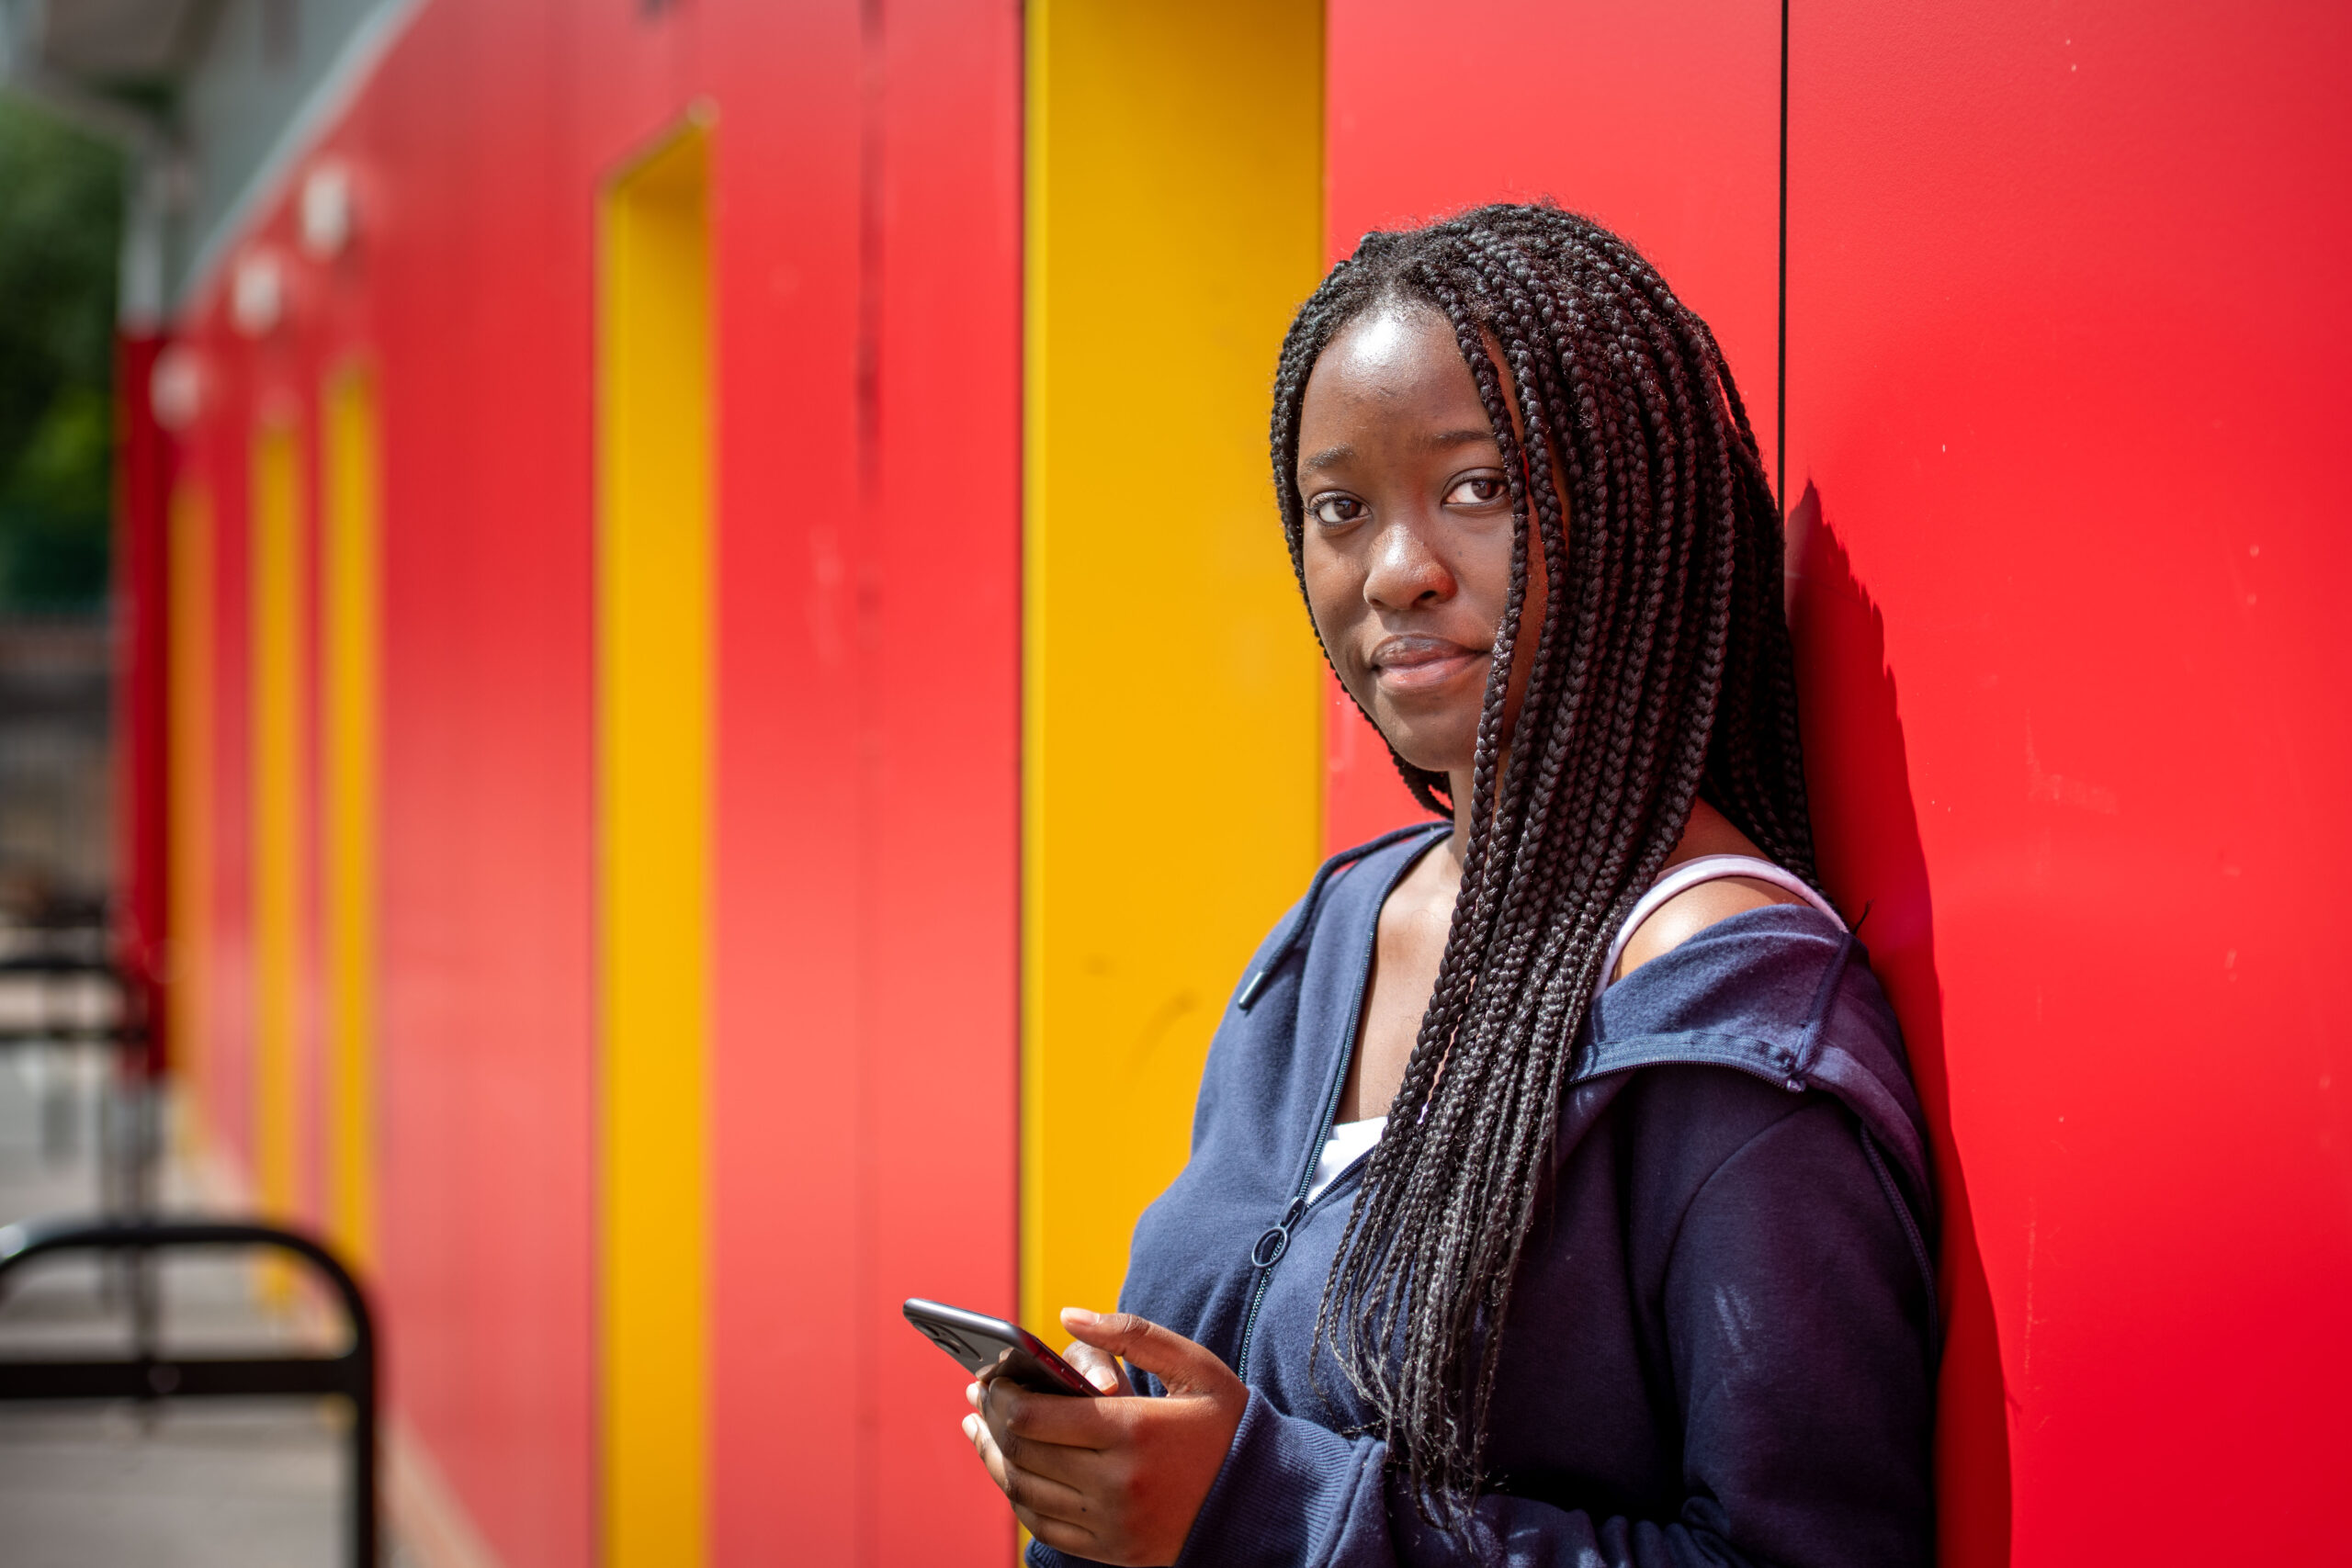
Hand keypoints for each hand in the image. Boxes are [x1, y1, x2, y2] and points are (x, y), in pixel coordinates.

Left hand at [962, 1307, 1247, 1565]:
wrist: (1268, 1501)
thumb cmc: (1227, 1425)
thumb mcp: (1195, 1366)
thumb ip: (1132, 1334)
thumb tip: (1067, 1316)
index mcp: (1134, 1430)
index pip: (1034, 1417)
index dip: (1000, 1395)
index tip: (991, 1375)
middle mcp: (1118, 1482)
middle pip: (1022, 1453)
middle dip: (990, 1421)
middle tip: (979, 1396)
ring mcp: (1114, 1523)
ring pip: (1025, 1492)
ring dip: (994, 1458)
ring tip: (983, 1430)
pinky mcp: (1114, 1550)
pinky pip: (1045, 1526)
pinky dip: (1019, 1497)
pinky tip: (1013, 1470)